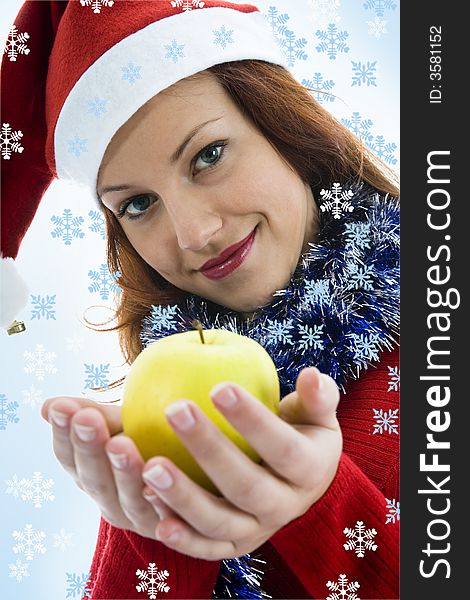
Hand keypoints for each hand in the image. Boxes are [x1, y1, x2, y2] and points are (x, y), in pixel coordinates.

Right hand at [41, 396, 174, 538]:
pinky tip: (158, 485)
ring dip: (123, 472)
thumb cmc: (156, 441)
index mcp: (92, 477)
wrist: (200, 479)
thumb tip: (47, 405)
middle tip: (88, 418)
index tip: (61, 407)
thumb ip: (97, 416)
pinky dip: (161, 503)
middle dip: (90, 448)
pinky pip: (170, 517)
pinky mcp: (178, 529)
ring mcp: (142, 520)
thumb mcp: (127, 426)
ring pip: (130, 499)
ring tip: (121, 443)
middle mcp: (112, 503)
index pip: (69, 457)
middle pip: (95, 479)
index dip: (63, 434)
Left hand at [141, 367, 341, 559]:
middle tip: (174, 410)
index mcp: (310, 471)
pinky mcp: (233, 547)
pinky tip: (149, 502)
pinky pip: (203, 546)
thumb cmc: (302, 435)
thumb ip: (317, 396)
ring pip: (218, 521)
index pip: (282, 447)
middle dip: (208, 448)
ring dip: (182, 496)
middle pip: (245, 485)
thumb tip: (311, 375)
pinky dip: (178, 534)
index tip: (218, 387)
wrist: (301, 485)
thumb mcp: (317, 415)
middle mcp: (284, 507)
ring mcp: (257, 531)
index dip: (252, 420)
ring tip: (150, 465)